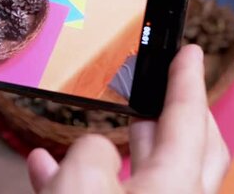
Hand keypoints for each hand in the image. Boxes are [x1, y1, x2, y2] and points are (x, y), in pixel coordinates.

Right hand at [27, 45, 229, 193]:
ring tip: (93, 130)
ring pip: (140, 175)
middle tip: (158, 90)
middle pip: (187, 148)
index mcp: (175, 187)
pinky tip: (43, 165)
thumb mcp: (82, 184)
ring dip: (114, 148)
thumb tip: (92, 147)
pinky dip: (79, 178)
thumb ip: (91, 151)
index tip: (188, 52)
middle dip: (171, 114)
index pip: (190, 120)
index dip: (187, 80)